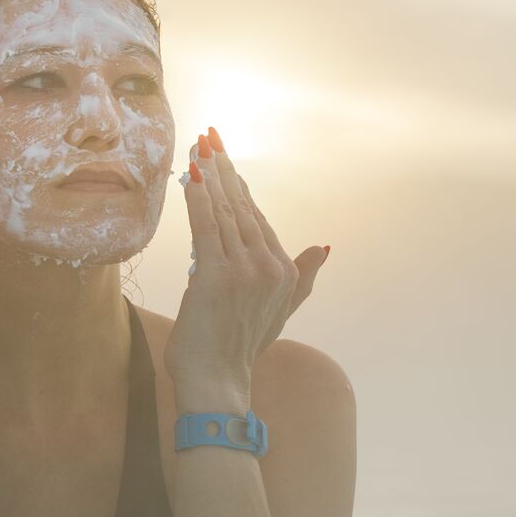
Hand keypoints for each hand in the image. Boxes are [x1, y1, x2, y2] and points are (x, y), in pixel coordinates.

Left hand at [166, 127, 328, 406]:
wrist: (217, 382)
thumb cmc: (239, 350)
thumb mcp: (280, 313)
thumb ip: (303, 278)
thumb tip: (324, 248)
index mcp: (284, 270)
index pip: (256, 216)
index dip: (237, 183)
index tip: (222, 155)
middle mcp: (269, 266)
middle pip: (242, 205)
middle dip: (223, 166)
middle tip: (209, 134)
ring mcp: (244, 270)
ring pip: (224, 211)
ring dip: (210, 173)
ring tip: (199, 145)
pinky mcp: (217, 276)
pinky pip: (206, 227)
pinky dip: (198, 199)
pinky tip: (191, 175)